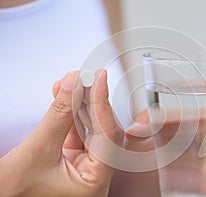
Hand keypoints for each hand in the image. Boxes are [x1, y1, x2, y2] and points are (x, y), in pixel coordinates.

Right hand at [0, 70, 122, 195]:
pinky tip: (65, 95)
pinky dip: (70, 113)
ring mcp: (85, 166)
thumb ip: (59, 115)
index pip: (108, 137)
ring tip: (73, 82)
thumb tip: (74, 85)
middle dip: (92, 101)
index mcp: (94, 183)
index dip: (103, 105)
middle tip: (86, 77)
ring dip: (80, 104)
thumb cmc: (15, 190)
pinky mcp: (74, 157)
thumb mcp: (39, 149)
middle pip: (102, 130)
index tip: (98, 79)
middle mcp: (94, 175)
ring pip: (90, 127)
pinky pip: (77, 130)